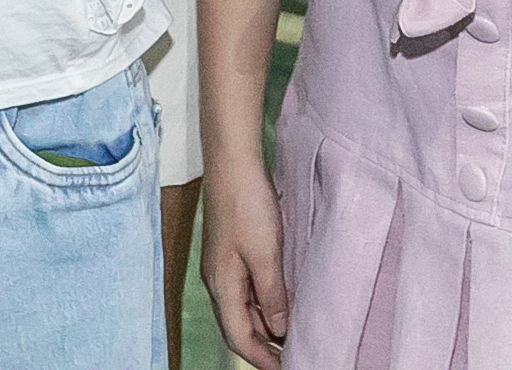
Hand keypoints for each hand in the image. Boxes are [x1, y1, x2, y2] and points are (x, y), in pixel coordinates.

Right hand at [202, 165, 291, 368]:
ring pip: (243, 309)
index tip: (287, 368)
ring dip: (265, 326)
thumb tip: (281, 329)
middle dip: (264, 347)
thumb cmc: (246, 204)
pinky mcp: (232, 253)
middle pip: (238, 327)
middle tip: (293, 356)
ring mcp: (223, 267)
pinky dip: (265, 303)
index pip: (239, 339)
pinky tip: (283, 302)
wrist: (232, 162)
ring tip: (293, 335)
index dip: (262, 359)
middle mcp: (218, 281)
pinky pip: (247, 290)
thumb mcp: (266, 254)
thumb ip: (273, 295)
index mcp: (222, 286)